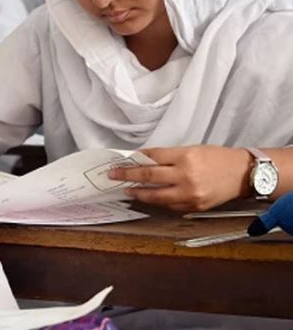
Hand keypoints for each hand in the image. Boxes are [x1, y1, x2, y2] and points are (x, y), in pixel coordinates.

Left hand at [107, 146, 251, 211]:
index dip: (134, 160)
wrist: (242, 174)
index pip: (152, 158)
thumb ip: (168, 157)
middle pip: (149, 177)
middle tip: (113, 176)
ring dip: (139, 193)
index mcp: (185, 157)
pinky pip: (170, 206)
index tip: (120, 162)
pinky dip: (158, 202)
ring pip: (156, 196)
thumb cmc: (217, 158)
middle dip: (128, 176)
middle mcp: (186, 176)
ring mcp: (190, 194)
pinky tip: (150, 198)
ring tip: (128, 191)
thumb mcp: (192, 150)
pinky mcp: (195, 207)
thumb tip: (143, 162)